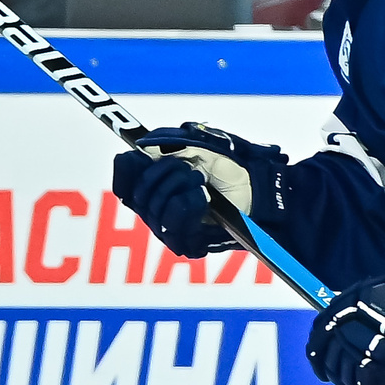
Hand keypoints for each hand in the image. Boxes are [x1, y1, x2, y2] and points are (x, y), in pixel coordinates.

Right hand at [109, 123, 290, 259]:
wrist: (261, 188)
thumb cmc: (232, 167)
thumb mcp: (197, 142)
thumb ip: (166, 139)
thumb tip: (140, 144)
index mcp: (155, 186)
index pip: (123, 182)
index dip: (128, 167)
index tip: (140, 155)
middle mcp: (157, 211)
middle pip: (137, 193)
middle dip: (162, 173)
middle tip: (188, 167)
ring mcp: (171, 230)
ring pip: (153, 209)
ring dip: (178, 187)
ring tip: (201, 182)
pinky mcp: (187, 244)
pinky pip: (171, 224)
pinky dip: (187, 204)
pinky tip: (204, 197)